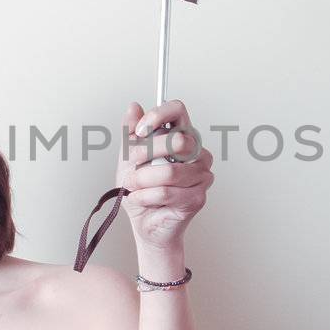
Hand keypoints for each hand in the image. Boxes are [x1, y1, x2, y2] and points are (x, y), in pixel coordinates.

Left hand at [118, 98, 213, 249]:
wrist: (143, 222)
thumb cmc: (140, 190)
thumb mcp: (128, 158)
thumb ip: (130, 133)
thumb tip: (134, 107)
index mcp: (181, 136)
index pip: (178, 110)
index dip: (158, 115)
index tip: (140, 130)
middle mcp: (197, 153)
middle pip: (177, 141)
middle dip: (145, 155)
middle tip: (132, 167)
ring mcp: (201, 175)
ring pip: (169, 171)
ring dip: (141, 181)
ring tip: (133, 187)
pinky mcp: (197, 197)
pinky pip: (166, 192)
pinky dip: (145, 196)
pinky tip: (141, 199)